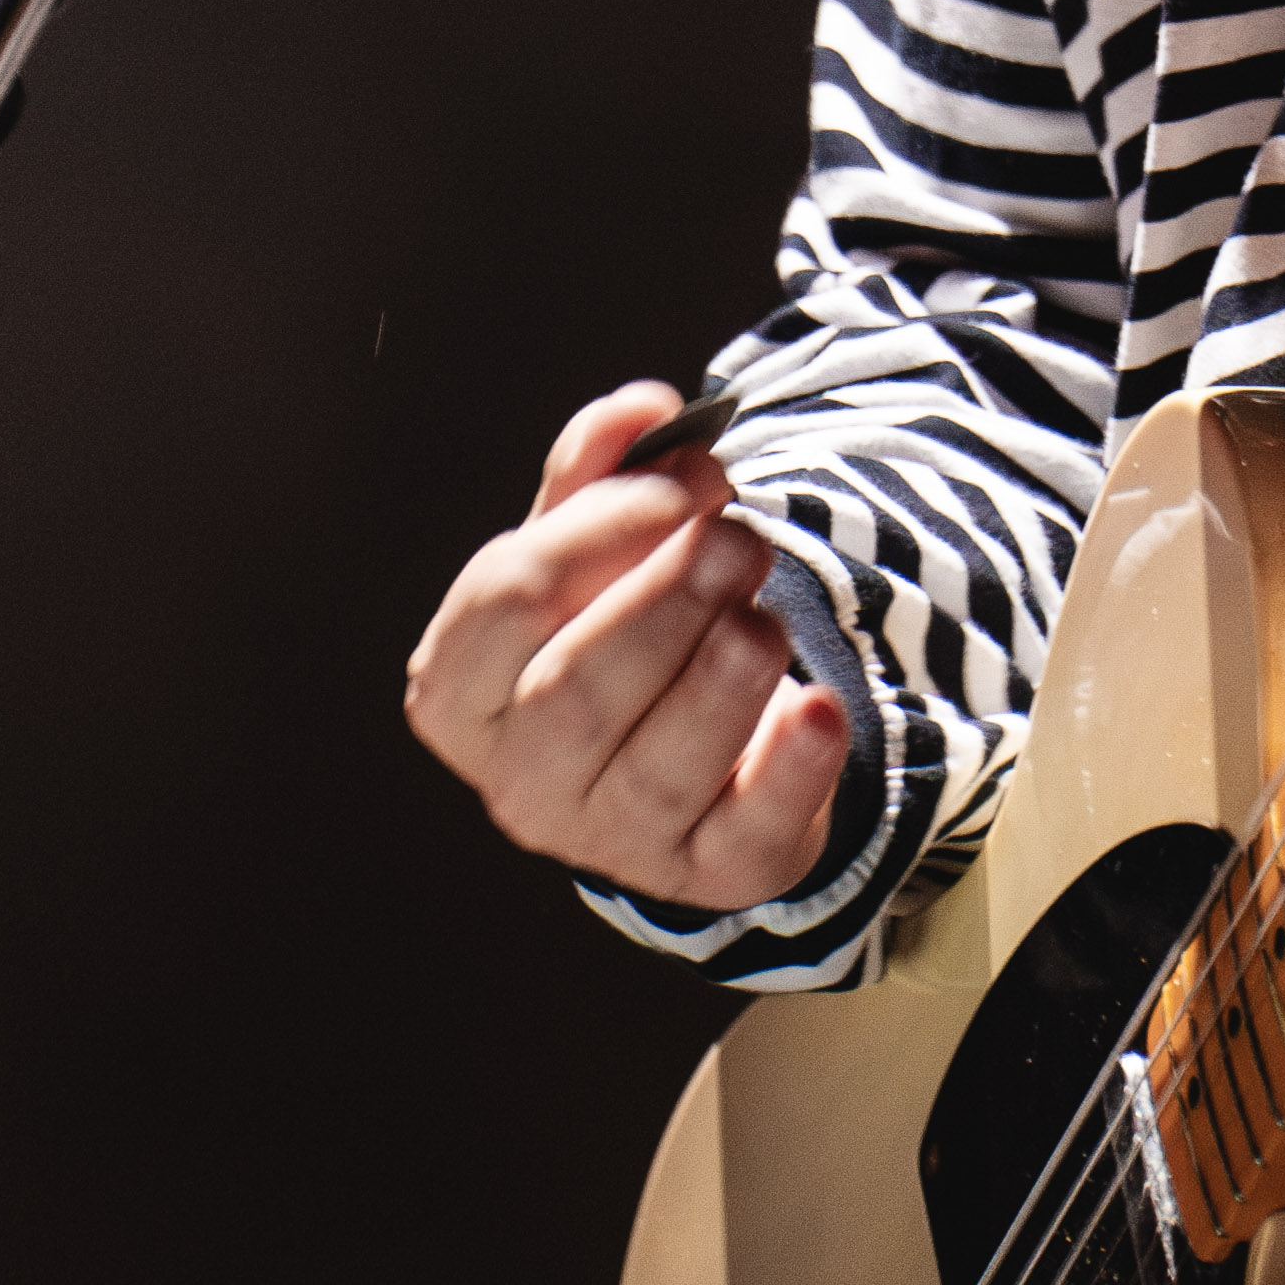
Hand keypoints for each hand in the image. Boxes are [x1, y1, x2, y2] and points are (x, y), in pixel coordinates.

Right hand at [403, 382, 854, 908]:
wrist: (694, 747)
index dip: (598, 527)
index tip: (681, 481)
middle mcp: (520, 779)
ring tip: (769, 611)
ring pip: (658, 767)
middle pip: (578, 689)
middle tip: (740, 538)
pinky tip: (821, 710)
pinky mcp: (707, 873)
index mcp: (463, 689)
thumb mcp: (591, 549)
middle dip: (669, 597)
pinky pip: (744, 833)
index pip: (504, 601)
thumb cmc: (621, 630)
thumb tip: (644, 411)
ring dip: (726, 673)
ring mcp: (610, 839)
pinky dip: (790, 770)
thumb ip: (603, 474)